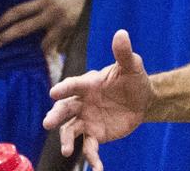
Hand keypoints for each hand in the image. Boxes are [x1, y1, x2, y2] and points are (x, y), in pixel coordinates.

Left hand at [0, 0, 86, 54]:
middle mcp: (51, 11)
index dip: (2, 20)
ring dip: (43, 49)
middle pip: (21, 28)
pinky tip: (66, 49)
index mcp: (46, 1)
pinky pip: (60, 49)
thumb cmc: (82, 1)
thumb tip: (28, 22)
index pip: (18, 10)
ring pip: (43, 45)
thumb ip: (45, 9)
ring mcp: (62, 25)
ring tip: (48, 51)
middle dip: (4, 38)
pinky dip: (61, 50)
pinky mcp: (73, 36)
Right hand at [43, 30, 153, 170]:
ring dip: (67, 140)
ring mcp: (86, 119)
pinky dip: (91, 159)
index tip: (54, 93)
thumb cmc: (132, 79)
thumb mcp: (132, 66)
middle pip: (64, 109)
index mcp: (88, 83)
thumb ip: (124, 53)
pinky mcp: (94, 134)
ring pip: (71, 130)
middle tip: (47, 123)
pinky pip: (90, 148)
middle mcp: (82, 102)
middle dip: (55, 116)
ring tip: (67, 151)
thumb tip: (121, 33)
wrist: (141, 100)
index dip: (64, 88)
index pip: (73, 85)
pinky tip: (97, 169)